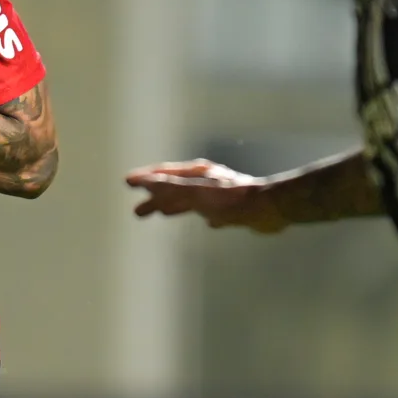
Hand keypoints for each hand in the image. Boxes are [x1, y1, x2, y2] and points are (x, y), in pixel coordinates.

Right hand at [126, 159, 288, 232]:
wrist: (268, 207)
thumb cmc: (230, 198)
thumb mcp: (194, 191)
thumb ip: (169, 187)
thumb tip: (143, 181)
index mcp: (196, 173)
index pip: (164, 174)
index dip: (146, 178)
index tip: (128, 182)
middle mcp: (206, 181)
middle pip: (175, 189)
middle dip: (156, 199)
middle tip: (137, 211)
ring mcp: (220, 195)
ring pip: (191, 201)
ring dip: (176, 207)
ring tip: (163, 214)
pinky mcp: (235, 210)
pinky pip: (212, 212)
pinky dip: (203, 216)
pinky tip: (207, 223)